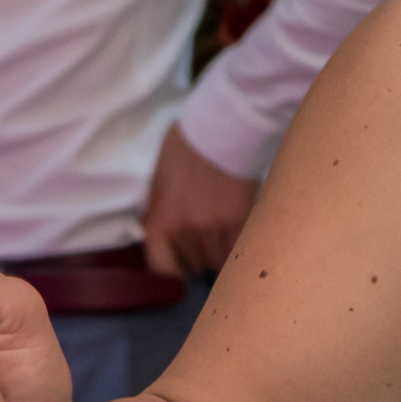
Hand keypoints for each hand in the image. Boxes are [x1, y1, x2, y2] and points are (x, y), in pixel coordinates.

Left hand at [142, 124, 257, 277]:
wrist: (222, 128)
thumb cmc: (185, 148)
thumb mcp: (158, 181)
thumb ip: (160, 213)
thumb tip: (162, 235)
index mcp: (161, 220)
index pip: (163, 270)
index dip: (171, 273)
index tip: (177, 268)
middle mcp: (187, 231)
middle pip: (194, 266)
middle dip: (196, 257)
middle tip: (200, 238)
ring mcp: (216, 228)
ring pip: (219, 262)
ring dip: (219, 252)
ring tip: (221, 233)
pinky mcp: (242, 221)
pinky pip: (239, 250)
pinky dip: (238, 245)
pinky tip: (237, 231)